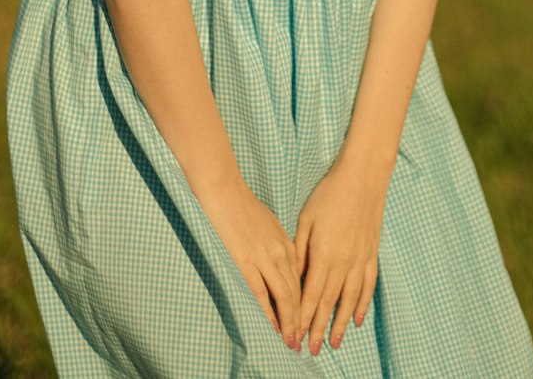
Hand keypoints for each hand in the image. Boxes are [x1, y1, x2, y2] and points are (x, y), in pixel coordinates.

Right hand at [198, 178, 301, 349]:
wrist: (225, 192)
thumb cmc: (244, 206)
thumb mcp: (270, 225)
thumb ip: (279, 246)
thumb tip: (283, 265)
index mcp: (287, 243)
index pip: (302, 280)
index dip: (305, 304)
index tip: (306, 321)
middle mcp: (281, 252)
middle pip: (297, 292)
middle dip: (301, 319)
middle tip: (302, 339)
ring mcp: (264, 257)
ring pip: (284, 296)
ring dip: (289, 321)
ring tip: (292, 340)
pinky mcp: (246, 261)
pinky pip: (262, 292)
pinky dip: (269, 312)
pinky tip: (273, 326)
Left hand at [294, 159, 386, 354]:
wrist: (362, 177)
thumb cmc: (329, 194)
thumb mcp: (306, 219)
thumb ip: (300, 251)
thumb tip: (294, 278)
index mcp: (324, 255)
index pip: (311, 295)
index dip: (302, 318)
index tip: (295, 336)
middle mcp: (344, 262)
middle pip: (329, 303)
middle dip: (319, 329)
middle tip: (313, 350)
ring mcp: (360, 259)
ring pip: (350, 300)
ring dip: (340, 323)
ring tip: (334, 343)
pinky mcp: (371, 253)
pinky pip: (368, 285)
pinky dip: (363, 304)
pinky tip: (357, 319)